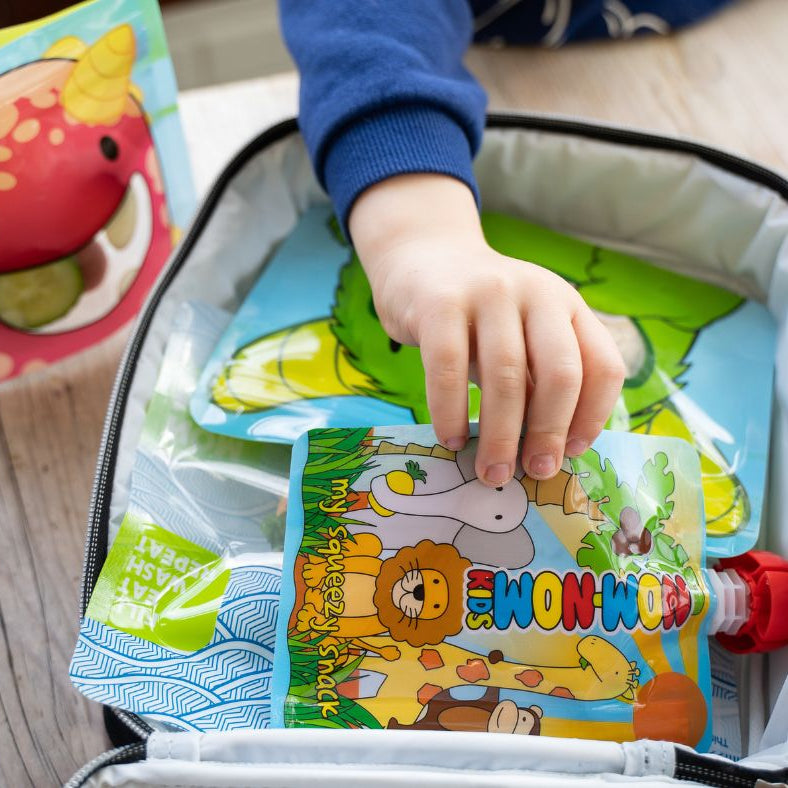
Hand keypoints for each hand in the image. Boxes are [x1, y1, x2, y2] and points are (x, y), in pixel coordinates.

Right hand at [349, 174, 625, 485]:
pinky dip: (451, 411)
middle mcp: (538, 292)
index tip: (572, 453)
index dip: (593, 417)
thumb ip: (538, 378)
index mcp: (568, 305)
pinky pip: (448, 368)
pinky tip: (451, 438)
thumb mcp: (523, 335)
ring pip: (507, 375)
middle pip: (561, 374)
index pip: (602, 366)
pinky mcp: (440, 302)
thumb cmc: (479, 314)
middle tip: (534, 471)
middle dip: (549, 433)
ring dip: (501, 435)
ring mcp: (489, 293)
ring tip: (492, 472)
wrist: (424, 256)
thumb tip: (546, 450)